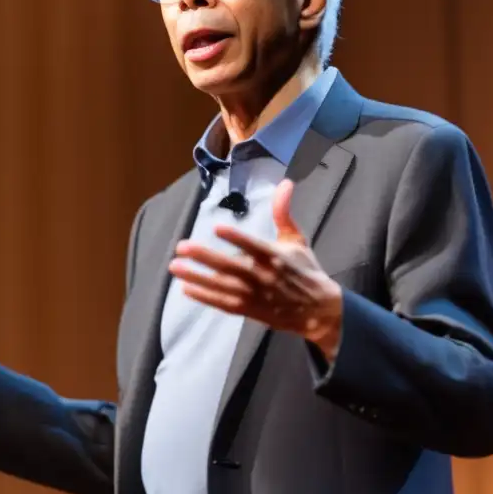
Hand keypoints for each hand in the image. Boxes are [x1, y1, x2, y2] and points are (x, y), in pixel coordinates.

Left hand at [169, 179, 342, 360]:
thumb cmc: (304, 270)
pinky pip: (223, 304)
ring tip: (175, 267)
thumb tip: (285, 183)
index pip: (254, 246)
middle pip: (231, 267)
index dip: (236, 238)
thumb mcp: (297, 240)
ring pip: (222, 287)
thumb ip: (284, 213)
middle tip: (181, 247)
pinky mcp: (248, 310)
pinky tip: (186, 288)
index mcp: (276, 257)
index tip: (216, 227)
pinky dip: (205, 297)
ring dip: (197, 277)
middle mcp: (263, 277)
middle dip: (205, 257)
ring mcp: (254, 295)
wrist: (317, 310)